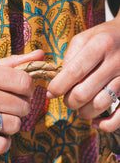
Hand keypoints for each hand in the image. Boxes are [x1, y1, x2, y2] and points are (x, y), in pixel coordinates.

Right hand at [0, 50, 43, 153]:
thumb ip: (14, 62)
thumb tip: (41, 54)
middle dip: (20, 108)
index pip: (25, 83)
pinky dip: (2, 143)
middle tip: (7, 106)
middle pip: (23, 107)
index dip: (28, 90)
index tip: (21, 92)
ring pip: (14, 126)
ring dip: (11, 125)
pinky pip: (2, 146)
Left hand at [47, 13, 119, 131]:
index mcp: (100, 46)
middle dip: (69, 101)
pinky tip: (96, 123)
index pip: (74, 72)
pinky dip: (106, 125)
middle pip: (83, 93)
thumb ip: (69, 58)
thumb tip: (58, 80)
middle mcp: (115, 62)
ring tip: (80, 105)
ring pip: (99, 105)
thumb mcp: (84, 38)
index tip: (51, 93)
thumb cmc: (104, 37)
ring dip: (83, 112)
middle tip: (67, 98)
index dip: (58, 87)